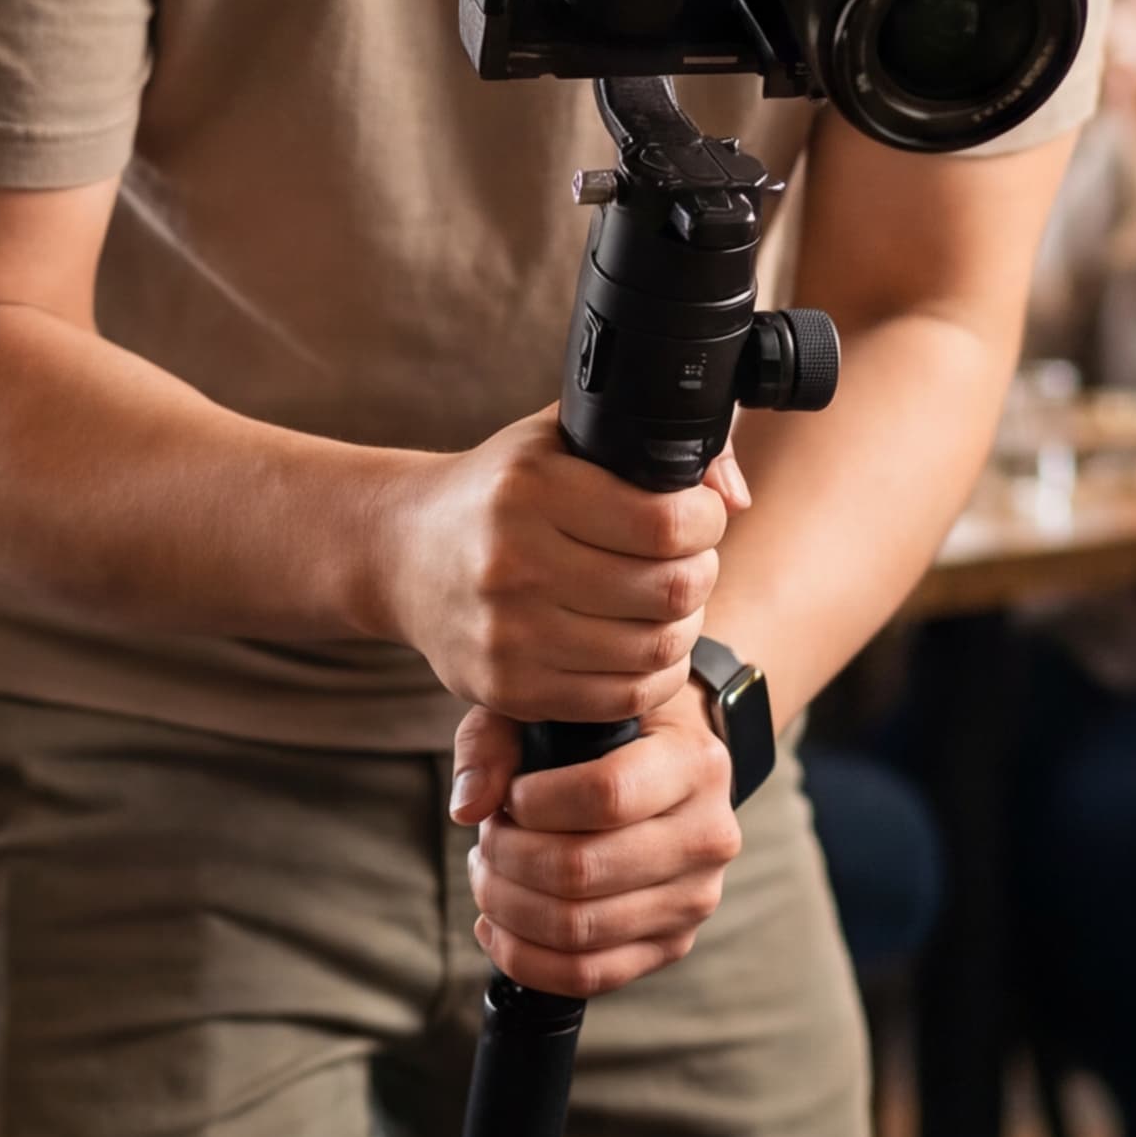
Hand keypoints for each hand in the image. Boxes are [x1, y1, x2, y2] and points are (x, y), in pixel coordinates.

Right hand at [378, 412, 743, 721]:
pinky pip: (620, 698)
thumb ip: (652, 443)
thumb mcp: (561, 438)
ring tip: (665, 603)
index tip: (699, 515)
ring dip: (682, 627)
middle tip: (687, 562)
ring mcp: (508, 633)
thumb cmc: (500, 491)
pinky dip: (653, 676)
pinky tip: (644, 646)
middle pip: (671, 590)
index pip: (666, 523)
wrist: (403, 553)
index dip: (706, 521)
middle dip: (700, 574)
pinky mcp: (506, 689)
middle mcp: (514, 560)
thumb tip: (732, 495)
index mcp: (531, 487)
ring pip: (655, 650)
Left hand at [453, 693, 741, 993]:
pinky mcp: (673, 944)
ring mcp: (695, 899)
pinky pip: (588, 975)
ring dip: (508, 907)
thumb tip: (468, 808)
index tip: (510, 796)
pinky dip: (524, 958)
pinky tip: (496, 927)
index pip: (606, 795)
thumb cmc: (608, 732)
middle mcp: (708, 836)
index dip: (533, 803)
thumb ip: (498, 740)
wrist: (678, 767)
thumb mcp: (557, 706)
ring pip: (578, 929)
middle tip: (489, 838)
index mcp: (694, 763)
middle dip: (508, 858)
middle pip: (581, 871)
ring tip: (490, 874)